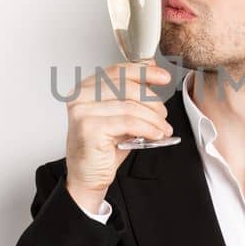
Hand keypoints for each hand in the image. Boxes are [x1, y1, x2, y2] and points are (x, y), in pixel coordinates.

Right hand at [64, 62, 174, 211]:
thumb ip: (131, 93)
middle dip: (152, 100)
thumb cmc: (103, 147)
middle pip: (125, 86)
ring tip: (163, 128)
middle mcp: (80, 97)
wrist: (88, 176)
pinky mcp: (90, 128)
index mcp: (85, 88)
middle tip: (164, 114)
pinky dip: (148, 128)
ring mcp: (82, 111)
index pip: (117, 71)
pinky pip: (128, 122)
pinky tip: (156, 134)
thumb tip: (151, 69)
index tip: (163, 77)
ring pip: (130, 106)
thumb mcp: (121, 114)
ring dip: (154, 118)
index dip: (143, 71)